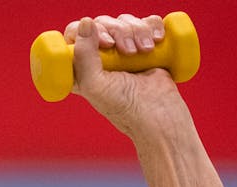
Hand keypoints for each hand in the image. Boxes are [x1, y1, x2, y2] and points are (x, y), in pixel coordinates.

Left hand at [64, 14, 182, 135]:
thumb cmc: (125, 107)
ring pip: (126, 20)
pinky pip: (148, 22)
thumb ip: (83, 56)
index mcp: (82, 67)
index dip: (87, 31)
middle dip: (119, 32)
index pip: (75, 34)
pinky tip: (157, 41)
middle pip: (102, 23)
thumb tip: (85, 23)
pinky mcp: (147, 45)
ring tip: (145, 51)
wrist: (161, 115)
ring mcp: (125, 50)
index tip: (105, 43)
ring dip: (138, 31)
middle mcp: (102, 57)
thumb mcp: (95, 85)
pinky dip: (153, 26)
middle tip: (128, 52)